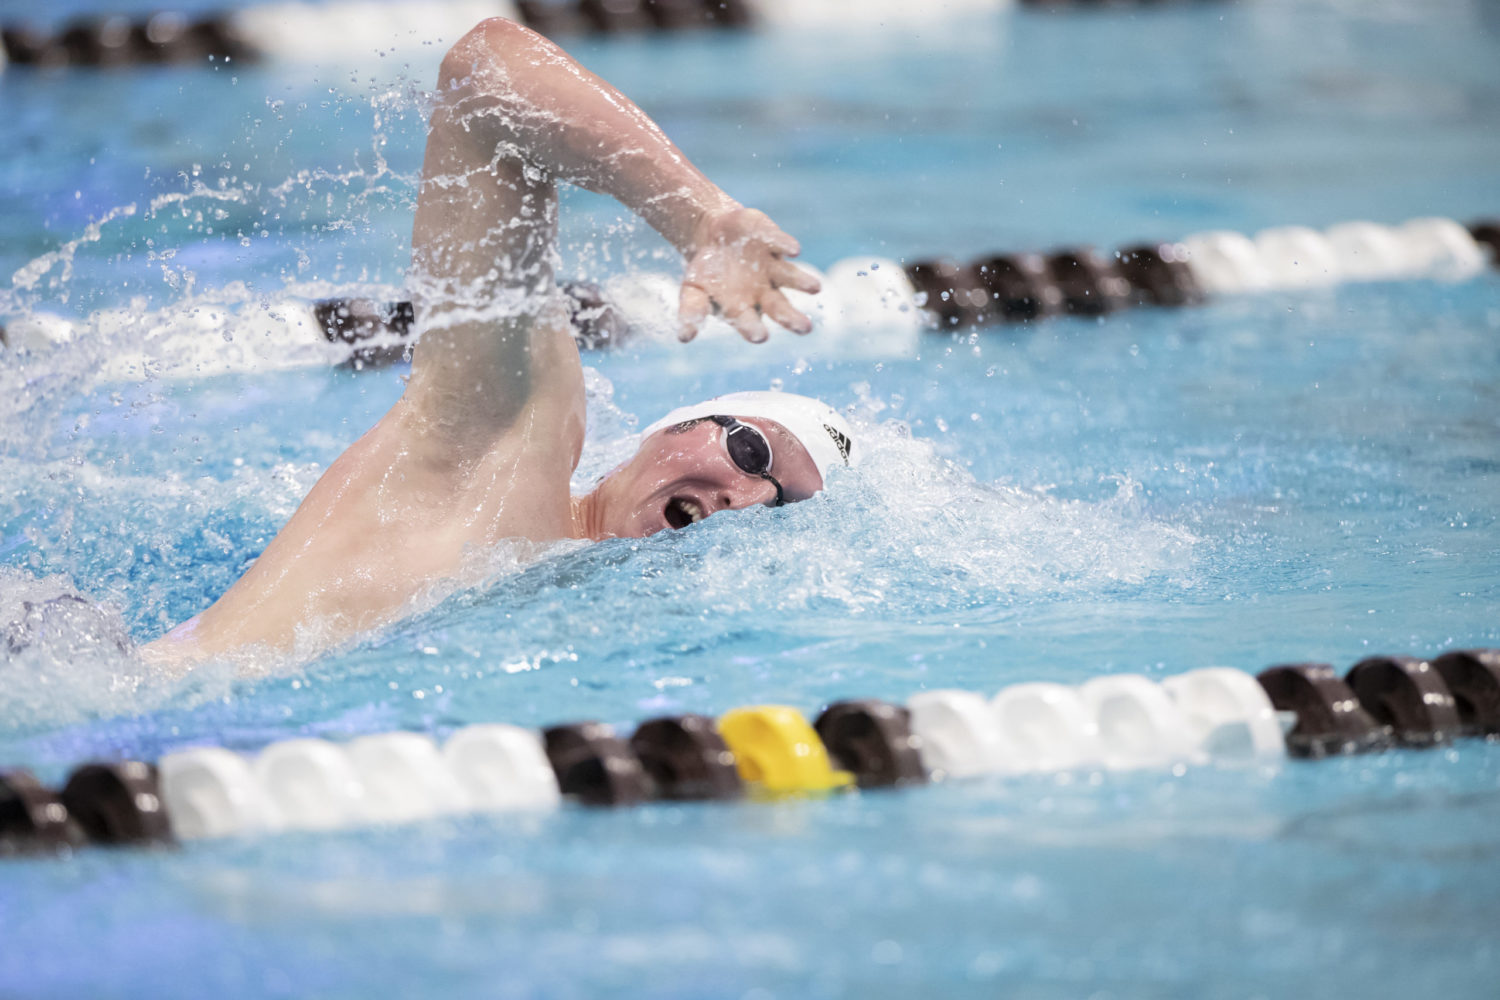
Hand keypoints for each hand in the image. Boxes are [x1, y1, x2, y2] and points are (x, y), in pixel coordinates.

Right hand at [677, 206, 821, 342]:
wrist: (712, 235)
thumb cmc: (706, 272)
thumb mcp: (693, 291)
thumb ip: (692, 312)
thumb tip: (684, 337)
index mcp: (743, 309)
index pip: (750, 324)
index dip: (753, 330)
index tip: (760, 337)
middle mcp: (764, 293)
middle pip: (780, 308)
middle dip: (792, 319)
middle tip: (805, 329)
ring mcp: (772, 268)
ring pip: (791, 278)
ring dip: (803, 282)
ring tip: (815, 288)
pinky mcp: (773, 242)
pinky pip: (780, 244)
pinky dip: (786, 246)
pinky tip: (794, 251)